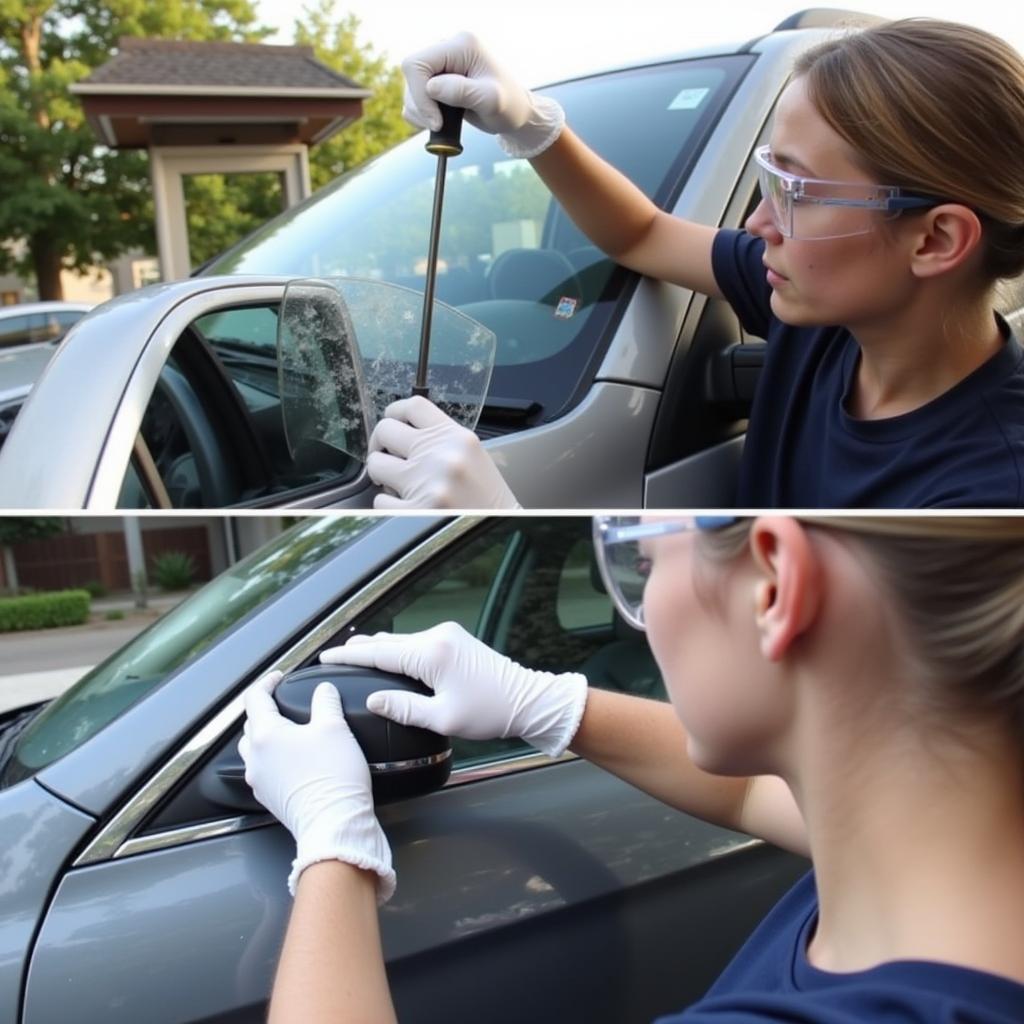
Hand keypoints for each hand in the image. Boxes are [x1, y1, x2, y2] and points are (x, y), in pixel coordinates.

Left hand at [238, 671, 395, 902]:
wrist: (334, 824)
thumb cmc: (333, 777)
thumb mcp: (335, 727)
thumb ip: (326, 701)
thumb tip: (323, 691)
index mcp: (266, 735)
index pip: (255, 698)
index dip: (267, 682)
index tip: (279, 678)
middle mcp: (256, 758)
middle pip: (251, 724)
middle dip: (266, 709)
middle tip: (286, 702)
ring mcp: (261, 780)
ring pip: (254, 749)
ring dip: (267, 736)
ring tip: (290, 731)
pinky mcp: (271, 798)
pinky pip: (265, 770)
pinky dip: (275, 758)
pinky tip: (296, 759)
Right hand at [320, 622, 587, 757]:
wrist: (529, 700)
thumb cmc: (490, 713)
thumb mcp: (442, 718)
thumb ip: (403, 708)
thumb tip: (374, 699)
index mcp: (432, 654)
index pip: (379, 652)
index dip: (349, 656)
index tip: (325, 656)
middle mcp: (438, 636)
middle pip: (388, 642)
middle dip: (360, 649)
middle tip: (332, 656)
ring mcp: (448, 634)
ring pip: (402, 640)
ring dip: (380, 648)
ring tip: (354, 655)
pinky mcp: (455, 639)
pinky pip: (417, 642)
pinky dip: (398, 649)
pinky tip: (388, 657)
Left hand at [367, 395, 519, 508]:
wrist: (504, 528)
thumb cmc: (488, 497)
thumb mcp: (472, 456)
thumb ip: (440, 440)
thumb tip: (401, 435)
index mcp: (457, 438)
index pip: (413, 406)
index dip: (394, 412)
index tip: (391, 423)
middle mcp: (441, 456)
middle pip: (385, 430)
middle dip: (380, 445)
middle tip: (386, 457)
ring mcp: (428, 483)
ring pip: (376, 465)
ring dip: (382, 475)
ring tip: (398, 484)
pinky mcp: (416, 511)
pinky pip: (379, 500)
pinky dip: (388, 505)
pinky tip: (406, 506)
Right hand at [402, 31, 564, 158]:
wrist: (516, 114)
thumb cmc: (509, 106)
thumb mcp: (491, 101)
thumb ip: (462, 91)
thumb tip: (432, 88)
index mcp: (462, 45)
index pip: (419, 63)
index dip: (420, 94)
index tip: (436, 121)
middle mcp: (449, 48)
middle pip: (412, 72)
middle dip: (419, 104)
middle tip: (438, 125)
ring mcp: (443, 63)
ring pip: (411, 85)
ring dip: (419, 110)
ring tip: (440, 125)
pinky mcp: (440, 78)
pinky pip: (415, 93)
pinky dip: (420, 111)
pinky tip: (437, 121)